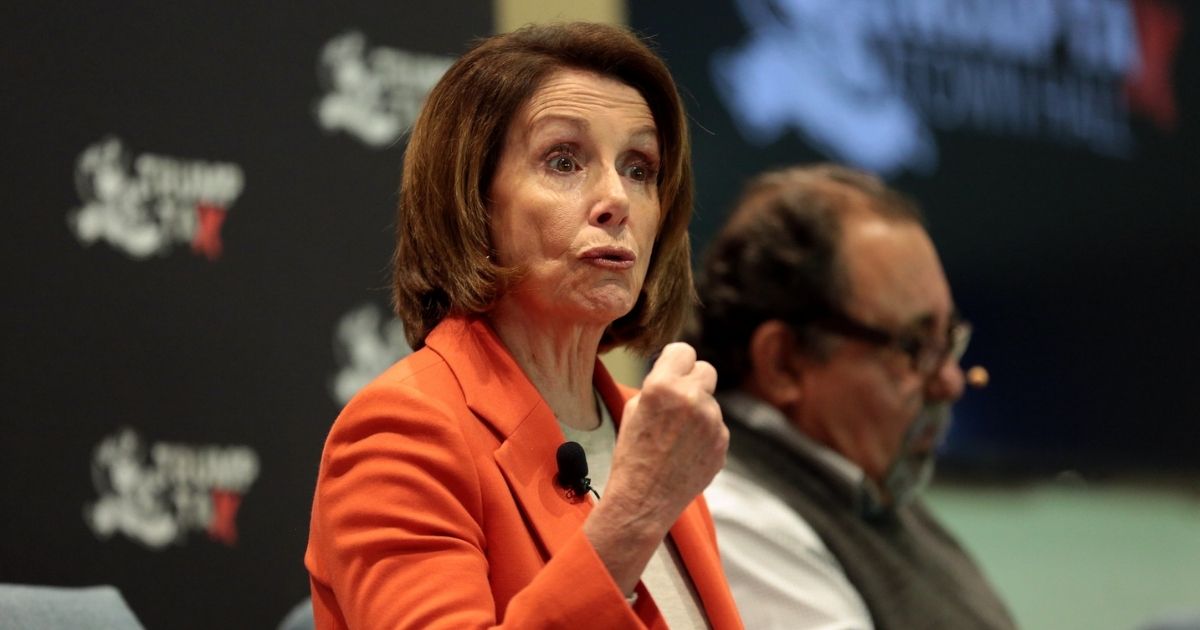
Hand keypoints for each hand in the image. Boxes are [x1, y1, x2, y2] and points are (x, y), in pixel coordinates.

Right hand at [606, 342, 727, 529]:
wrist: (643, 501)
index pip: (684, 350)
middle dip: (693, 380)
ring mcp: (713, 423)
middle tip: (678, 399)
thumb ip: (659, 386)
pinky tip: (685, 453)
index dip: (676, 360)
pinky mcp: (723, 444)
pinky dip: (705, 436)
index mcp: (663, 386)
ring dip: (698, 412)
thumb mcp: (633, 409)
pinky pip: (717, 428)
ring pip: (711, 403)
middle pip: (706, 370)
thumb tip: (678, 376)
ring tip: (675, 438)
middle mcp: (692, 399)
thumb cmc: (631, 454)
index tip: (672, 369)